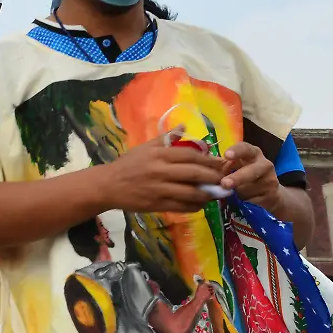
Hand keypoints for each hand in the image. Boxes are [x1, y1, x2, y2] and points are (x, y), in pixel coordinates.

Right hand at [100, 135, 227, 214]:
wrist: (108, 185)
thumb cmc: (127, 164)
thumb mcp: (145, 147)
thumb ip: (166, 138)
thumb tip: (184, 126)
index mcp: (159, 154)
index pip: (190, 155)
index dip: (208, 159)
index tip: (221, 163)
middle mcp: (161, 171)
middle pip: (194, 173)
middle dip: (213, 177)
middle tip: (225, 179)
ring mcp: (159, 189)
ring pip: (191, 192)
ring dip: (207, 194)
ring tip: (217, 194)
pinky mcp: (157, 204)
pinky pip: (181, 206)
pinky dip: (194, 206)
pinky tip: (201, 204)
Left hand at [220, 142, 280, 211]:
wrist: (269, 195)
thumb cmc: (245, 178)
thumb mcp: (235, 169)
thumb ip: (222, 167)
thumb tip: (202, 169)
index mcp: (253, 154)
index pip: (246, 148)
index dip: (236, 151)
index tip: (227, 156)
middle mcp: (264, 164)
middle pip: (252, 170)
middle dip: (238, 177)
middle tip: (225, 184)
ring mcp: (270, 180)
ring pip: (250, 188)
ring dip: (238, 194)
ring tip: (234, 195)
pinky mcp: (272, 196)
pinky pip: (254, 201)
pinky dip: (244, 203)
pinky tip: (243, 203)